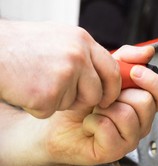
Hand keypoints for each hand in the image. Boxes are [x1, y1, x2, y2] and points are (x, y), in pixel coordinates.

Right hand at [0, 20, 120, 117]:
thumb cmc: (21, 47)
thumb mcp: (61, 40)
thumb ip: (84, 54)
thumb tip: (107, 71)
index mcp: (82, 41)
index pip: (112, 70)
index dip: (112, 89)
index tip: (107, 99)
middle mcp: (77, 55)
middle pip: (96, 93)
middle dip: (85, 101)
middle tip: (67, 97)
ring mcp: (64, 74)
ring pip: (74, 104)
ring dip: (58, 102)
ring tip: (38, 83)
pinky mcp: (48, 93)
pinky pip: (51, 111)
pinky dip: (39, 107)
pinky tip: (27, 90)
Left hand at [41, 45, 157, 165]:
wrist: (55, 123)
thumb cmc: (79, 102)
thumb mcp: (102, 73)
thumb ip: (125, 60)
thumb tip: (147, 52)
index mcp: (142, 105)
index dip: (153, 81)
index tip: (134, 72)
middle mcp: (140, 123)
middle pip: (146, 102)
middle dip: (119, 94)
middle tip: (104, 98)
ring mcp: (129, 138)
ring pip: (127, 115)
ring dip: (104, 109)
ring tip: (95, 112)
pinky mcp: (114, 150)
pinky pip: (108, 129)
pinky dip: (92, 122)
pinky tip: (89, 125)